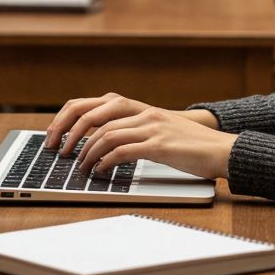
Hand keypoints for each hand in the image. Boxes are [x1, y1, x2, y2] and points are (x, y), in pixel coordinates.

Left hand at [45, 93, 216, 154]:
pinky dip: (106, 162)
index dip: (68, 118)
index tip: (54, 135)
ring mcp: (151, 127)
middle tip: (58, 151)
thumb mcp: (156, 130)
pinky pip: (123, 151)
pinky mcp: (159, 145)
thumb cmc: (188, 144)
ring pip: (105, 135)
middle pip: (92, 115)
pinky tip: (100, 171)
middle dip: (69, 134)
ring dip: (86, 153)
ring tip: (79, 167)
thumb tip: (98, 145)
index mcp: (138, 107)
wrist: (220, 149)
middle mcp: (142, 112)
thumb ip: (132, 130)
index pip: (91, 104)